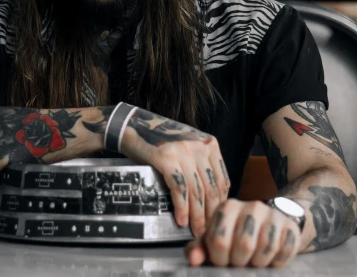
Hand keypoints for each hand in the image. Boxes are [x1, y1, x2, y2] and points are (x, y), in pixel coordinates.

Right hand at [118, 108, 229, 235]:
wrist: (134, 127)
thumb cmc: (161, 142)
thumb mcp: (188, 150)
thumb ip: (201, 168)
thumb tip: (211, 200)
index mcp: (209, 144)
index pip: (222, 180)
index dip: (219, 204)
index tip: (214, 218)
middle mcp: (199, 146)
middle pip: (210, 187)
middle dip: (209, 214)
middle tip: (205, 230)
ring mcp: (183, 150)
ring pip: (196, 190)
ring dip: (196, 215)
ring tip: (194, 228)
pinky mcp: (166, 157)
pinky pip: (179, 188)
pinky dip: (182, 207)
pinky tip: (181, 218)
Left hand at [184, 199, 301, 267]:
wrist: (268, 225)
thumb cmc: (235, 235)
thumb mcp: (213, 239)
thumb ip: (199, 249)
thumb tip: (193, 259)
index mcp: (228, 207)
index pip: (219, 240)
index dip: (219, 259)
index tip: (222, 261)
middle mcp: (252, 206)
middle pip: (244, 245)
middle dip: (239, 262)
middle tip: (239, 263)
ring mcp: (274, 215)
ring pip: (265, 249)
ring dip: (258, 263)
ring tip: (253, 261)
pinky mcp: (291, 227)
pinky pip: (285, 252)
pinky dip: (276, 262)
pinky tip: (269, 259)